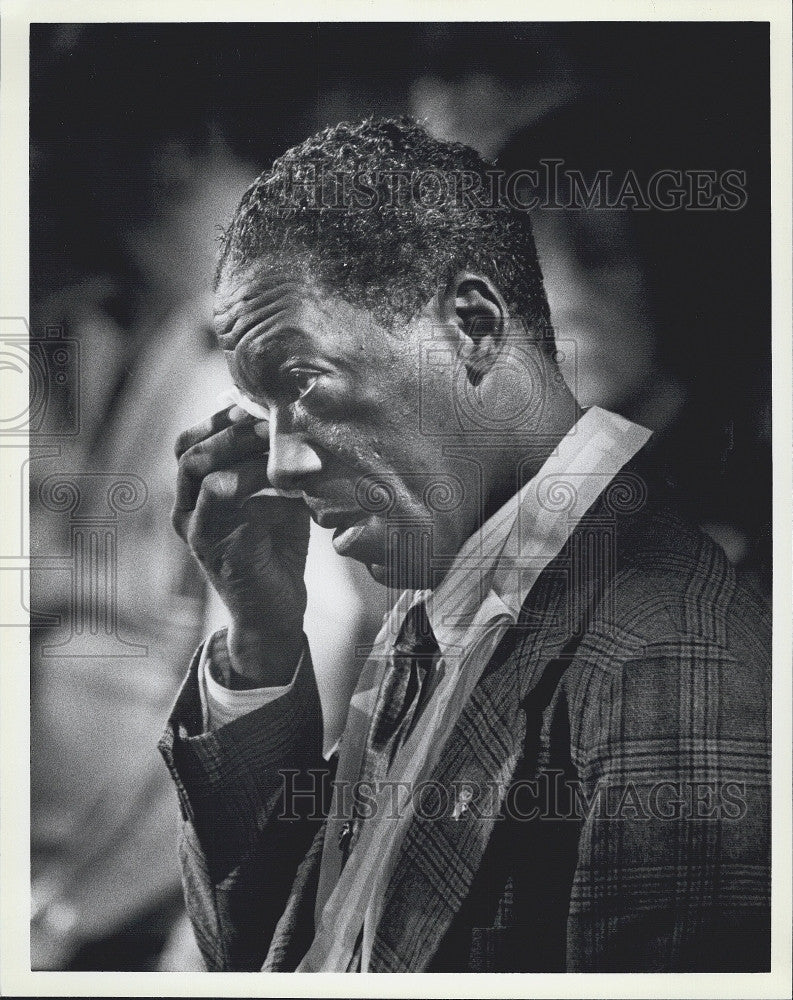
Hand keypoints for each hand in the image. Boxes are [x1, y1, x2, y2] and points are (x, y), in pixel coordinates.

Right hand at [172, 406, 308, 684]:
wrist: (276, 609)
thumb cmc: (279, 550)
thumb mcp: (280, 497)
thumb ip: (278, 464)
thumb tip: (300, 420)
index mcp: (198, 490)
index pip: (194, 438)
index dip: (223, 417)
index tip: (261, 405)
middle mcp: (186, 504)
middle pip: (188, 445)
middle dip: (230, 425)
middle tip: (269, 417)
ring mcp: (191, 523)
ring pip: (194, 464)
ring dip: (236, 444)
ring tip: (273, 439)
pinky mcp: (205, 542)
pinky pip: (215, 495)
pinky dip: (246, 476)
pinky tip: (276, 477)